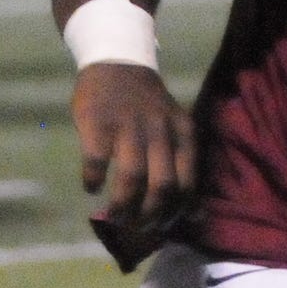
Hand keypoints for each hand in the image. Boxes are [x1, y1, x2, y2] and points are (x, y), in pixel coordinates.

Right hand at [73, 61, 194, 229]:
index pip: (187, 183)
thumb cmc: (146, 104)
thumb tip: (196, 214)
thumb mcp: (174, 126)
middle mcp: (160, 131)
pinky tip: (91, 187)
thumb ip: (184, 164)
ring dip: (123, 206)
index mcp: (182, 133)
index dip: (175, 211)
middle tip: (138, 228)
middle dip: (150, 215)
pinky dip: (92, 180)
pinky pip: (96, 162)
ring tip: (114, 218)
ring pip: (132, 179)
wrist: (118, 59)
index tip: (162, 226)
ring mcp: (128, 127)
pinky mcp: (98, 124)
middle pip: (162, 186)